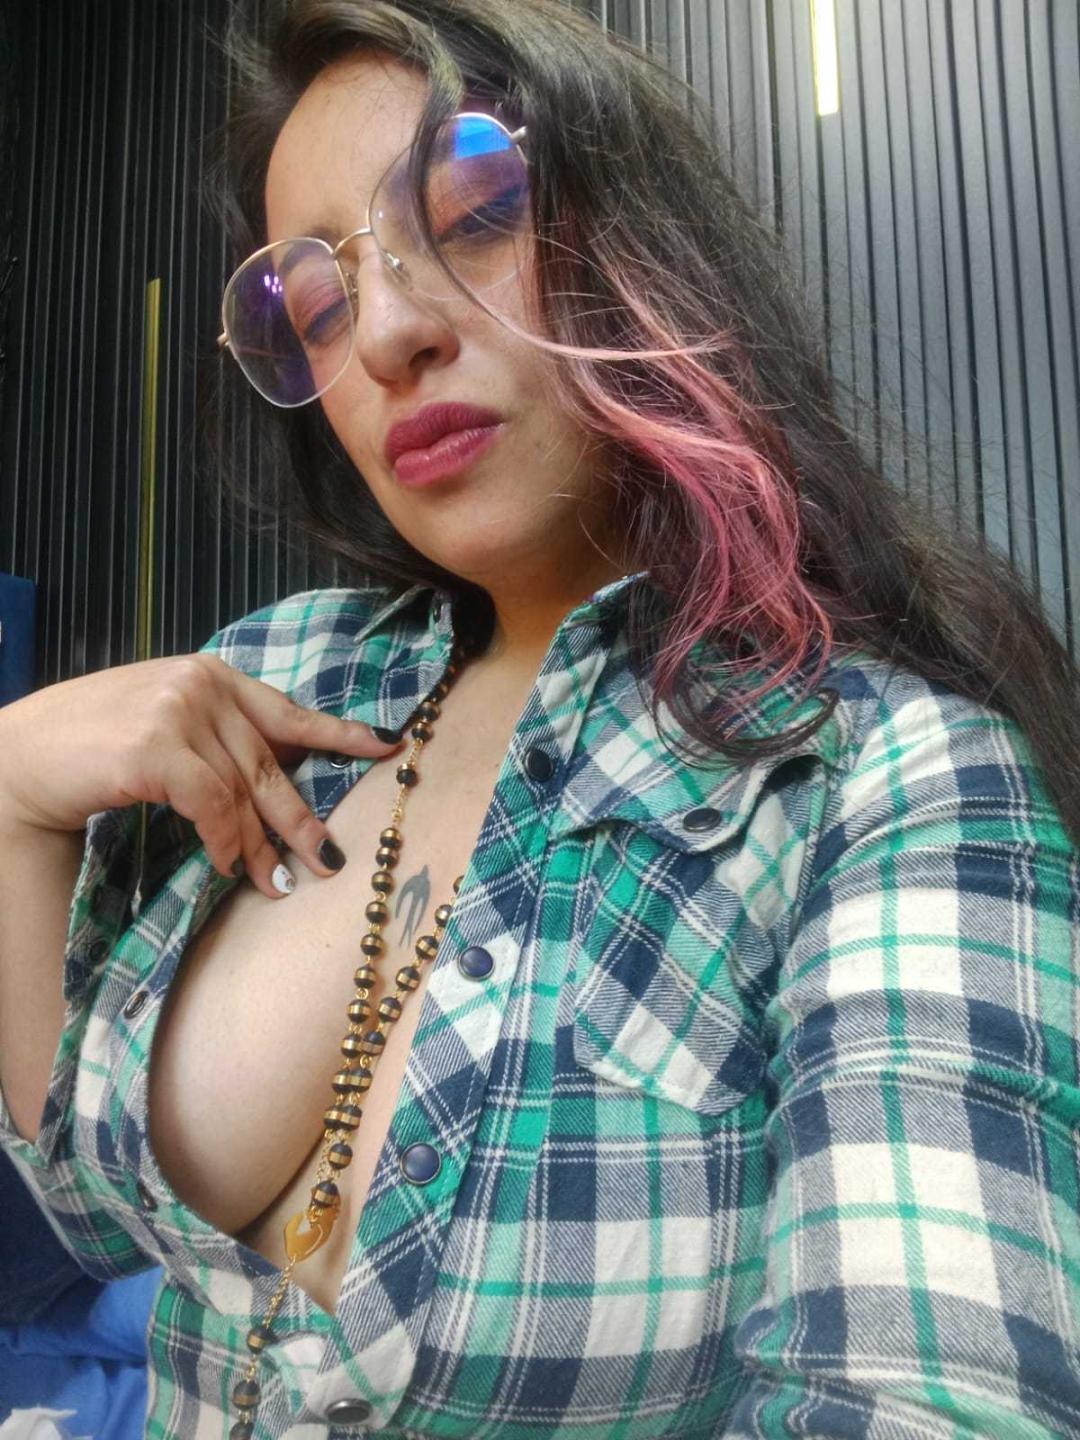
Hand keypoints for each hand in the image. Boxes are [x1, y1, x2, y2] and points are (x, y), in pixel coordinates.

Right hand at [0, 654, 402, 898]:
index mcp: (212, 674)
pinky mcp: (155, 746)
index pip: (288, 711)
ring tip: (272, 885)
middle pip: (271, 763)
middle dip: (300, 819)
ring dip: (259, 846)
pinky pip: (211, 804)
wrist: (21, 754)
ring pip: (242, 791)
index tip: (390, 746)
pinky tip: (226, 865)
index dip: (340, 734)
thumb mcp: (166, 726)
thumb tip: (278, 788)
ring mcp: (178, 710)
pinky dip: (224, 840)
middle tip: (328, 860)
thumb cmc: (94, 746)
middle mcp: (201, 683)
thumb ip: (219, 739)